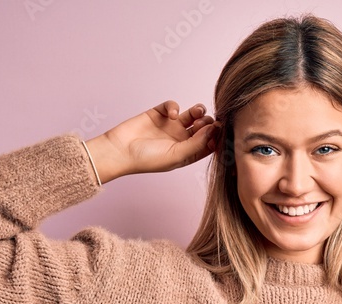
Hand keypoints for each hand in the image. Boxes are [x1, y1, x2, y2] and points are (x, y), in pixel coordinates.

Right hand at [85, 100, 219, 182]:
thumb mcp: (177, 156)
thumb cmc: (148, 159)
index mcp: (188, 153)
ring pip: (192, 114)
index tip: (220, 131)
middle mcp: (182, 140)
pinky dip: (175, 107)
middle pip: (204, 127)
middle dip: (209, 123)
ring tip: (197, 113)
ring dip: (198, 112)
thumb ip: (197, 144)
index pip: (209, 143)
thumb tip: (214, 130)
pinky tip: (172, 114)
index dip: (217, 137)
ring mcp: (171, 126)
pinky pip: (173, 106)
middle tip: (206, 122)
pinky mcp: (160, 114)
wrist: (120, 150)